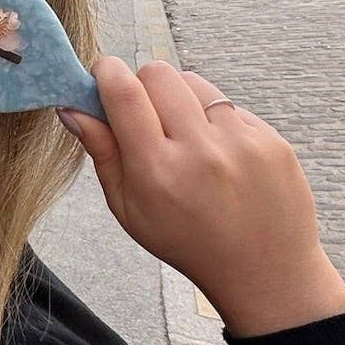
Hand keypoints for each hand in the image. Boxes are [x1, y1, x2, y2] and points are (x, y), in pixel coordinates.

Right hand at [61, 57, 344, 337]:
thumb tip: (71, 106)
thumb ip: (102, 153)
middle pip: (158, 73)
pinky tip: (219, 155)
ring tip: (186, 136)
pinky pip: (230, 104)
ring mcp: (242, 143)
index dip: (107, 72)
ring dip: (181, 98)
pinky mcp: (272, 140)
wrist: (265, 272)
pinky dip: (216, 120)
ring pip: (194, 81)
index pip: (124, 92)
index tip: (103, 74)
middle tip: (147, 115)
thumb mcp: (129, 210)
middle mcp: (201, 151)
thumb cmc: (187, 243)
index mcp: (157, 171)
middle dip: (143, 85)